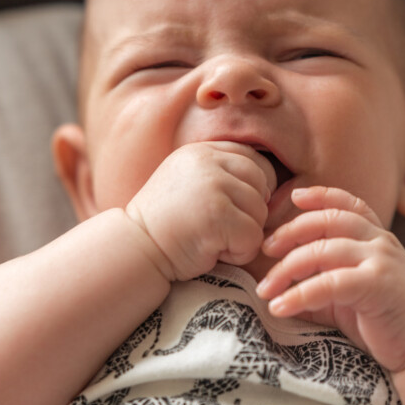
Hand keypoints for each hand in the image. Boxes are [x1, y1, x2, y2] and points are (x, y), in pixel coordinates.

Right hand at [125, 141, 276, 282]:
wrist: (135, 248)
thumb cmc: (165, 224)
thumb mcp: (189, 183)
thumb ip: (220, 174)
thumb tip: (269, 187)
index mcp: (202, 150)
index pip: (253, 160)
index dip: (254, 188)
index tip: (234, 209)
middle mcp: (209, 161)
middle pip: (262, 183)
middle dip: (250, 212)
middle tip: (220, 228)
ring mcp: (214, 186)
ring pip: (260, 212)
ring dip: (242, 235)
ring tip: (211, 239)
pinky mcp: (218, 215)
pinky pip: (253, 237)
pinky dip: (238, 253)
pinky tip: (212, 251)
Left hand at [256, 186, 404, 371]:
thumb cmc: (383, 319)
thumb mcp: (346, 291)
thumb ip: (318, 278)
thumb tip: (275, 282)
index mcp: (375, 236)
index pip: (347, 203)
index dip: (320, 195)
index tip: (293, 196)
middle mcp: (380, 241)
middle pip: (326, 222)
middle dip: (289, 233)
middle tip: (264, 250)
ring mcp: (381, 260)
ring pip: (322, 250)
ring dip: (285, 270)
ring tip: (265, 290)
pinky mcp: (378, 284)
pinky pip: (328, 283)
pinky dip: (299, 294)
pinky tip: (280, 307)